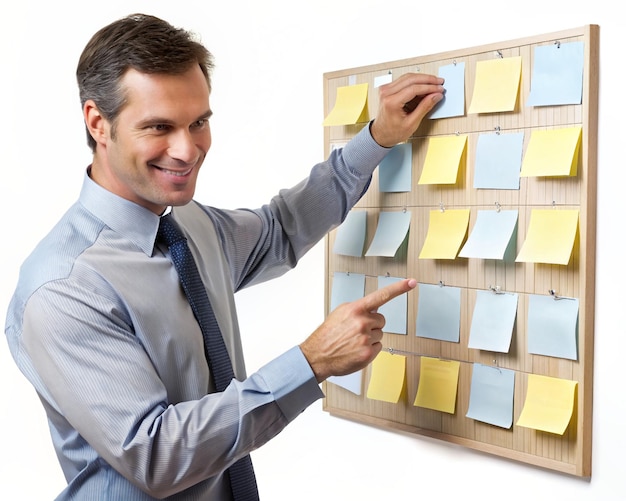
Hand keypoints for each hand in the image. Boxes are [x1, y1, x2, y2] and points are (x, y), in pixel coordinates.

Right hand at [300, 278, 416, 381]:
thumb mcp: (341, 313)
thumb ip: (359, 308)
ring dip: (370, 337)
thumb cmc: (328, 334)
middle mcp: (362, 322)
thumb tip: (374, 307)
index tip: (411, 282)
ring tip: (354, 341)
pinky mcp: (368, 353)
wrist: (318, 355)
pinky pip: (379, 346)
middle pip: (382, 320)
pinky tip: (357, 349)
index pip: (381, 296)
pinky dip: (370, 348)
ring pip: (380, 334)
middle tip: (357, 330)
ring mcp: (366, 338)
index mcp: (356, 309)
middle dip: (373, 324)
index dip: (398, 288)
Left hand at [370, 73, 444, 146]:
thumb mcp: (411, 123)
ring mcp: (386, 90)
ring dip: (422, 79)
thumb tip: (435, 96)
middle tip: (439, 83)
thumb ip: (424, 108)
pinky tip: (424, 86)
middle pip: (411, 79)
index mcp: (391, 102)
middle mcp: (386, 93)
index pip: (414, 88)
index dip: (429, 87)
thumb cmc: (392, 132)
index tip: (439, 89)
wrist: (380, 134)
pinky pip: (404, 80)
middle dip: (428, 80)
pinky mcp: (388, 89)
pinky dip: (415, 82)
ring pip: (408, 77)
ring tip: (434, 84)